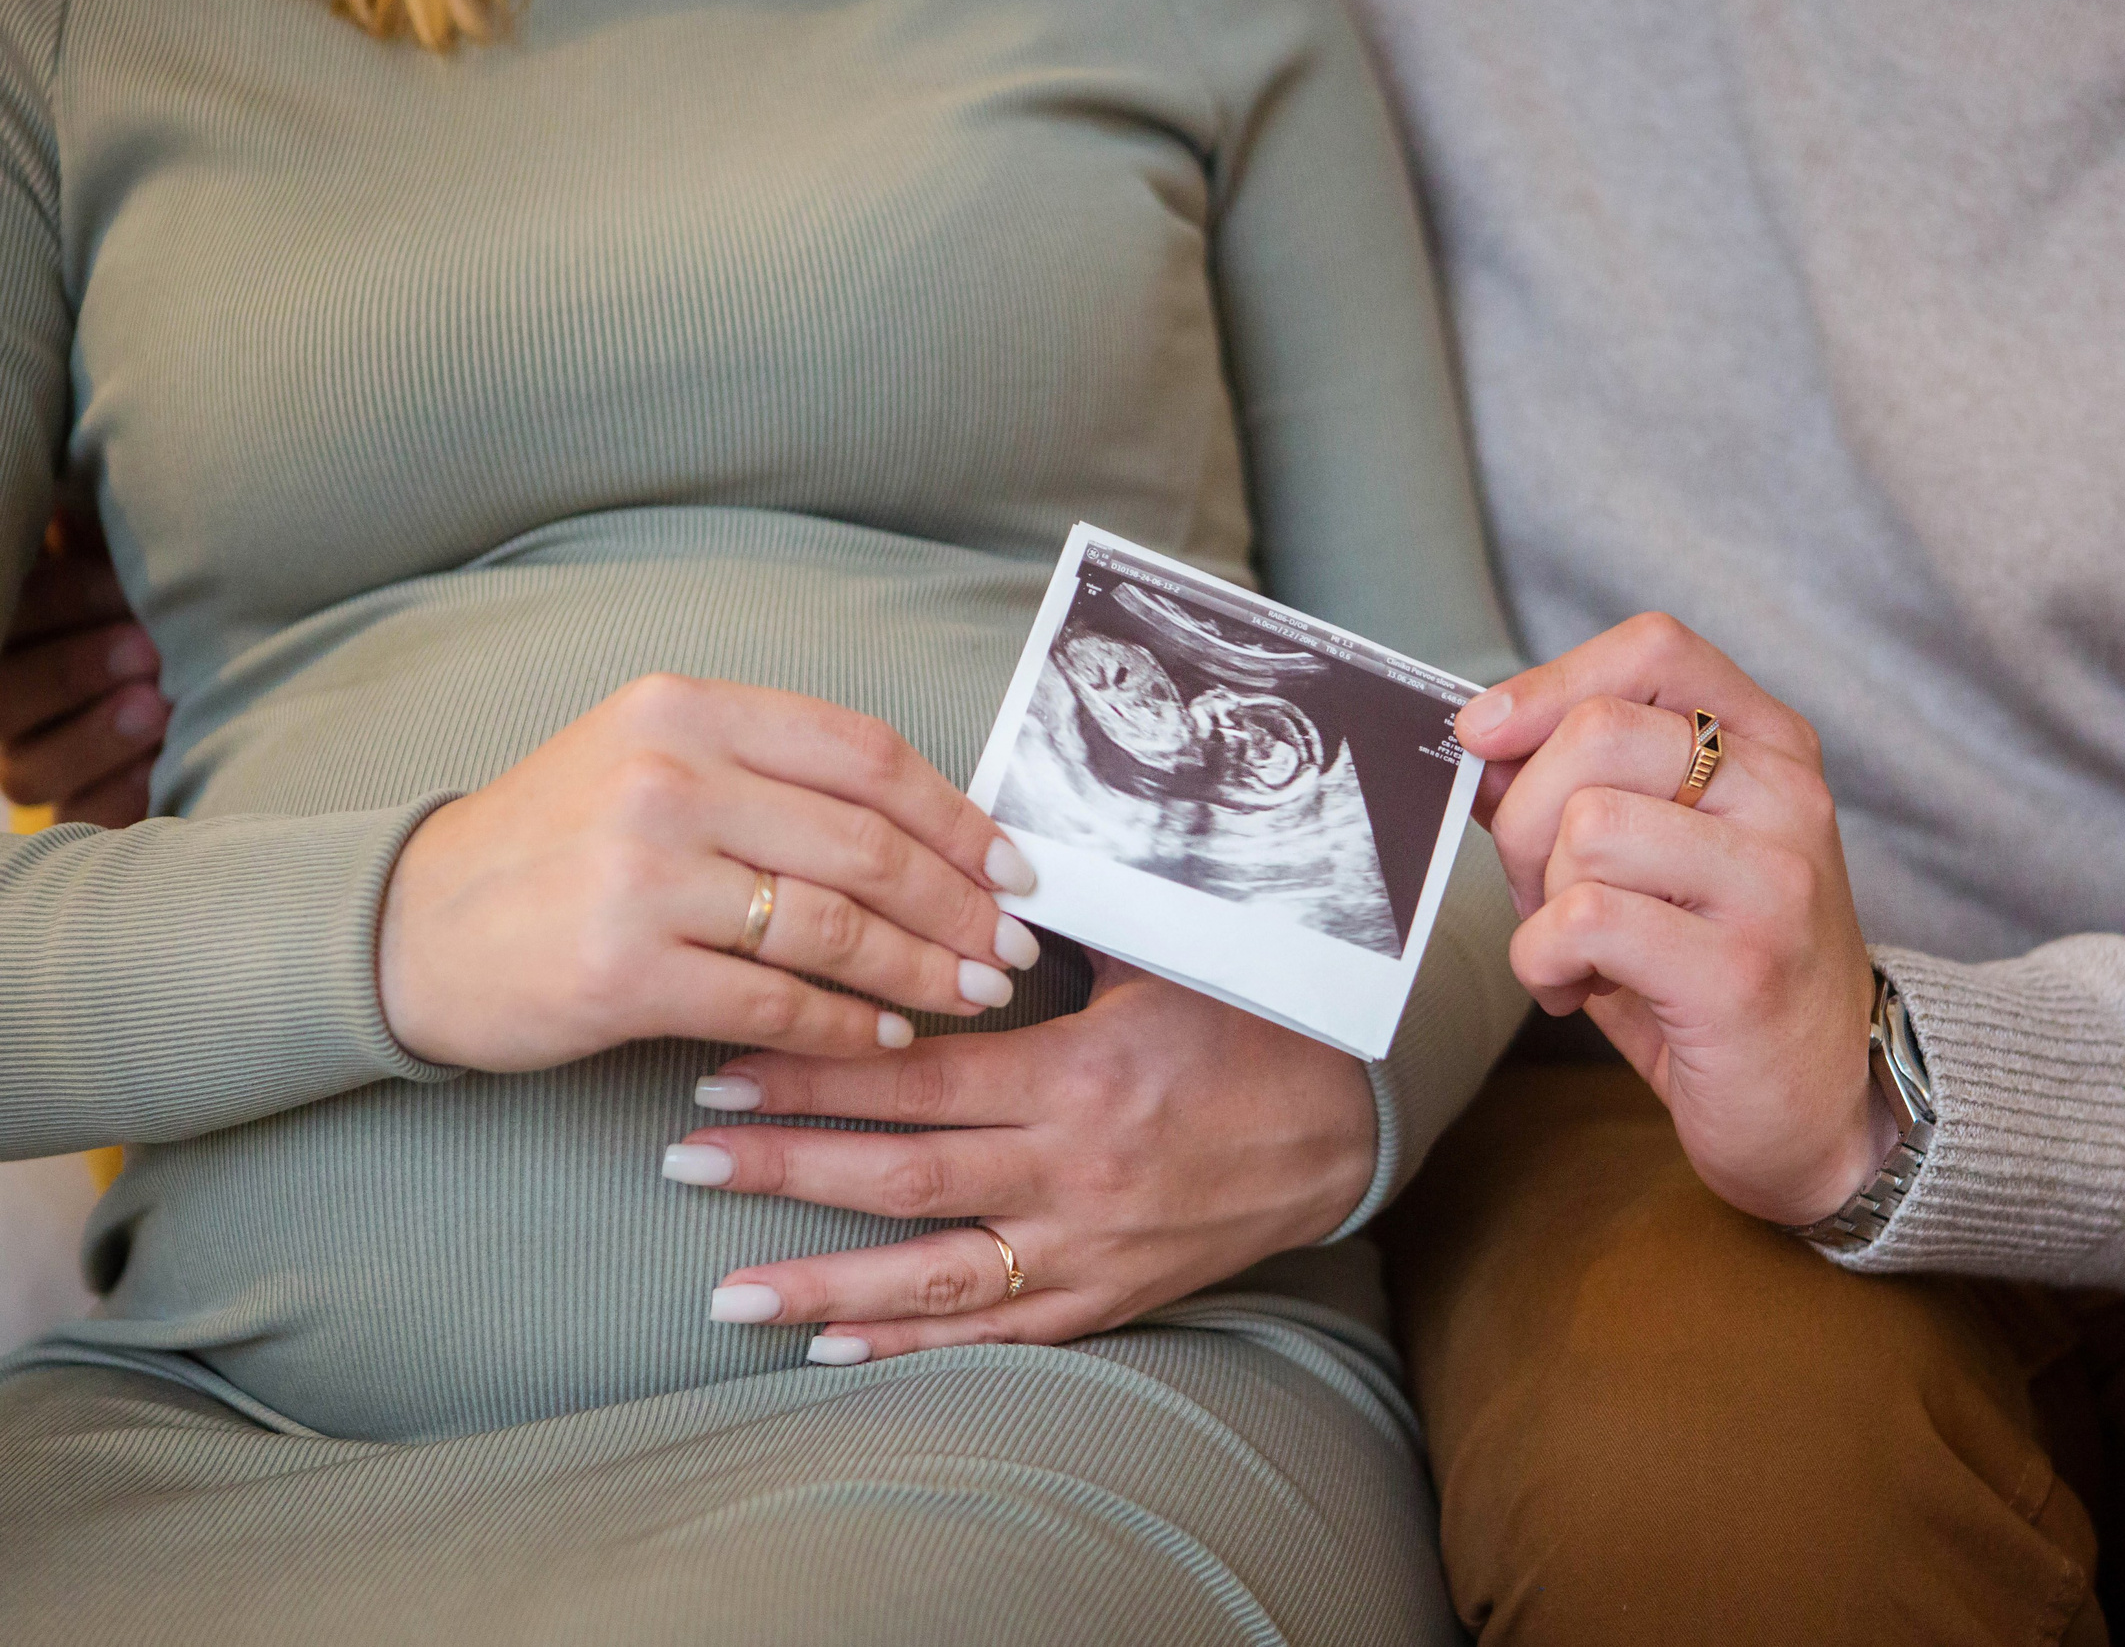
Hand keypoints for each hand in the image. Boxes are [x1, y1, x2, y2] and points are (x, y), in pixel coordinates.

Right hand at [0, 481, 166, 826]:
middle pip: (4, 698)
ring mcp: (42, 764)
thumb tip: (96, 475)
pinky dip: (121, 794)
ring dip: (96, 736)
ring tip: (161, 706)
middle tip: (146, 648)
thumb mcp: (138, 558)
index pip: (11, 616)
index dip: (58, 601)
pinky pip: (84, 819)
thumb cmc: (178, 602)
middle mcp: (11, 705)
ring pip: (33, 768)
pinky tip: (163, 768)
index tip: (123, 583)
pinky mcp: (88, 812)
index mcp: (17, 632)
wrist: (242, 672)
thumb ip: (105, 529)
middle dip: (72, 670)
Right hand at [377, 672, 1043, 1071]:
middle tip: (1012, 950)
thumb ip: (771, 779)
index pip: (865, 755)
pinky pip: (776, 1004)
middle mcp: (668, 776)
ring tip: (969, 996)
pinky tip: (886, 1038)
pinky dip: (848, 1027)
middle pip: (867, 844)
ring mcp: (642, 872)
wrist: (407, 930)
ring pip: (835, 927)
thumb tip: (931, 832)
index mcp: (687, 710)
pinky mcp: (620, 969)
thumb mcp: (651, 765)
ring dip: (920, 972)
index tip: (1014, 869)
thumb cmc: (554, 850)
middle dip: (959, 905)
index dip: (958, 816)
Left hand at [661, 954, 1375, 1362]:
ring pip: (933, 1276)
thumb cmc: (1251, 1029)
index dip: (817, 1069)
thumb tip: (951, 869)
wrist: (1347, 1132)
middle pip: (903, 1176)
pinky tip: (827, 1348)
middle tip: (684, 1163)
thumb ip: (1058, 929)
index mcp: (1080, 1073)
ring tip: (723, 1292)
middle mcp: (1072, 1171)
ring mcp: (1086, 1247)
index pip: (920, 1074)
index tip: (726, 1064)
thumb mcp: (1162, 960)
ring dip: (821, 1282)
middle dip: (785, 1169)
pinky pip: (993, 1331)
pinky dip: (908, 1344)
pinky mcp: (1106, 1299)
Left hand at [1455, 613, 1888, 1228]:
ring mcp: (1775, 882)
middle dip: (1524, 818)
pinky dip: (1544, 959)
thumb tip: (1477, 740)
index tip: (1482, 736)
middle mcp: (1787, 798)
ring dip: (1539, 899)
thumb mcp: (1658, 856)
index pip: (1656, 650)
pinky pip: (1585, 919)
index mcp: (1771, 748)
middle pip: (1596, 735)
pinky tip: (1575, 990)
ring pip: (1586, 827)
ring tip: (1575, 948)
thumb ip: (1578, 785)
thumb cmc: (1716, 971)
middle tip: (1539, 891)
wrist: (1818, 1108)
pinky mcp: (1740, 971)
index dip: (1549, 683)